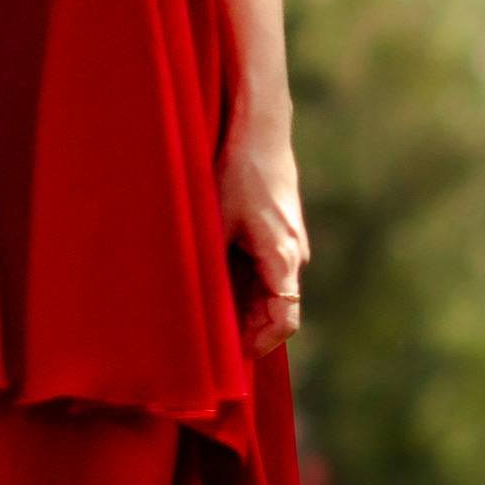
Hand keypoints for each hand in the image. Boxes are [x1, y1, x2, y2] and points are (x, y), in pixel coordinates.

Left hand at [222, 112, 307, 344]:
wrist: (262, 128)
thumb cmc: (239, 172)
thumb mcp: (216, 222)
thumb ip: (210, 265)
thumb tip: (189, 304)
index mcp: (283, 257)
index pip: (286, 322)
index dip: (260, 344)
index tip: (232, 356)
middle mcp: (294, 255)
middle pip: (276, 310)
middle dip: (247, 329)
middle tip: (210, 342)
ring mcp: (291, 243)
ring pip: (271, 291)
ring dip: (245, 306)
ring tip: (208, 312)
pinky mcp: (282, 231)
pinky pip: (268, 270)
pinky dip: (247, 283)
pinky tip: (217, 280)